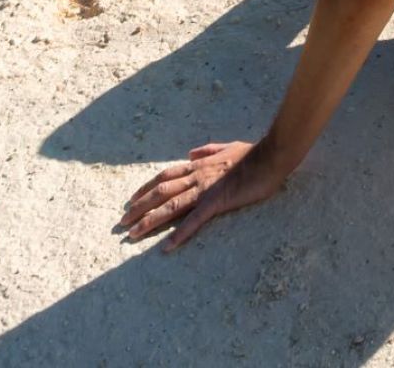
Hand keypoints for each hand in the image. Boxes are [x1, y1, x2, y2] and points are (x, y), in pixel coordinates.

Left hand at [116, 140, 285, 251]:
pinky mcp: (217, 202)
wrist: (271, 156)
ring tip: (133, 234)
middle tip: (122, 222)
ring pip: (170, 206)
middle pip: (159, 192)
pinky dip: (179, 234)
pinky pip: (194, 220)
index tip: (132, 200)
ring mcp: (204, 190)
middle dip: (138, 207)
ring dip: (149, 221)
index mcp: (197, 165)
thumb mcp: (226, 146)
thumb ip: (207, 150)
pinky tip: (167, 247)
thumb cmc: (252, 153)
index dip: (145, 189)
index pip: (164, 177)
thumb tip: (190, 153)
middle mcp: (195, 177)